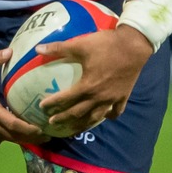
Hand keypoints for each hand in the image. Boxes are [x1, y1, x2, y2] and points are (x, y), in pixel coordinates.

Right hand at [0, 46, 46, 143]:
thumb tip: (10, 52)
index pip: (11, 124)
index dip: (27, 129)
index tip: (42, 131)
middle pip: (10, 135)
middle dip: (28, 139)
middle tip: (46, 139)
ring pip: (4, 135)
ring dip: (19, 137)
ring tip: (36, 136)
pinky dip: (10, 132)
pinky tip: (18, 127)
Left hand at [38, 26, 152, 131]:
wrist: (134, 45)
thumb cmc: (106, 44)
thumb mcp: (80, 44)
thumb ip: (58, 48)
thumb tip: (38, 49)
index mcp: (87, 86)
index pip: (65, 99)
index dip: (52, 103)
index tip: (42, 107)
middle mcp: (98, 97)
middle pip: (77, 113)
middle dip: (63, 118)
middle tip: (52, 122)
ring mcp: (112, 99)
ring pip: (95, 117)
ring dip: (82, 124)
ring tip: (73, 128)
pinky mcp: (123, 96)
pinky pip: (115, 112)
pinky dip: (108, 116)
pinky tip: (103, 117)